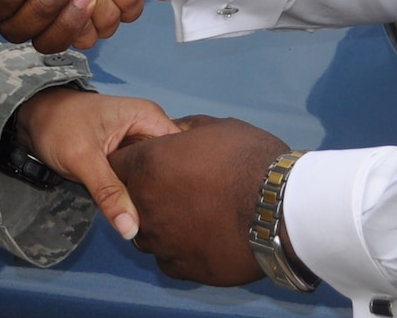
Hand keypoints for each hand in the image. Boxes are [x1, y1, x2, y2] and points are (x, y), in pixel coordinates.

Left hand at [13, 87, 178, 239]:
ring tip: (155, 220)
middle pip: (170, 166)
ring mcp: (138, 143)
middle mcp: (149, 128)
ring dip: (150, 195)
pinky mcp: (127, 157)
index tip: (176, 209)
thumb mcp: (82, 159)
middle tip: (163, 220)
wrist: (32, 118)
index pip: (180, 151)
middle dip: (165, 192)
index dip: (179, 179)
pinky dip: (137, 194)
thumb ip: (108, 193)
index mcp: (148, 117)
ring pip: (154, 176)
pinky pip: (140, 178)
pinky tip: (138, 212)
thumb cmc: (57, 125)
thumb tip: (132, 229)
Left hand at [107, 115, 291, 285]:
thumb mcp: (217, 128)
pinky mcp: (177, 268)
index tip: (153, 162)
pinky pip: (167, 256)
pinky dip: (179, 246)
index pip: (116, 163)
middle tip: (181, 188)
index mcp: (148, 165)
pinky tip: (204, 234)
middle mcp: (145, 204)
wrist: (280, 210)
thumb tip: (173, 131)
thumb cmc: (250, 159)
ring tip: (196, 213)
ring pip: (147, 232)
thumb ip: (185, 129)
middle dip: (147, 193)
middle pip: (130, 200)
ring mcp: (159, 241)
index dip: (133, 161)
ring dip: (162, 222)